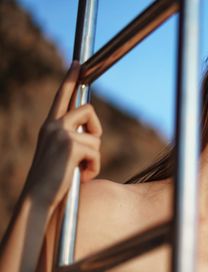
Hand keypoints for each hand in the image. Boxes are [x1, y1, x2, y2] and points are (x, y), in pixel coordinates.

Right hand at [24, 61, 102, 210]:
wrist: (37, 198)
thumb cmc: (51, 181)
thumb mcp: (60, 154)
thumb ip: (72, 139)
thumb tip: (92, 133)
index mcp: (49, 126)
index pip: (62, 97)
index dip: (70, 79)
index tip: (77, 64)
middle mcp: (53, 125)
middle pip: (88, 109)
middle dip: (96, 129)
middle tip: (87, 152)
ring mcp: (61, 133)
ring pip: (96, 137)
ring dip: (93, 158)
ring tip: (78, 171)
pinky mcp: (72, 145)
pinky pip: (97, 153)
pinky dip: (93, 168)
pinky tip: (80, 176)